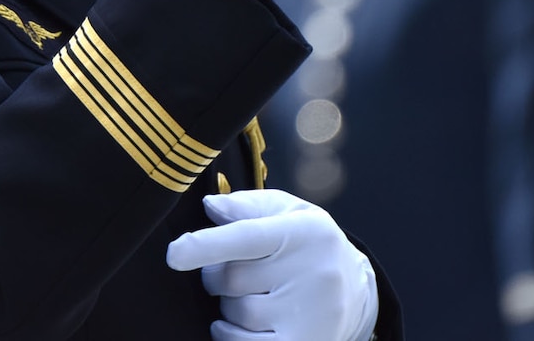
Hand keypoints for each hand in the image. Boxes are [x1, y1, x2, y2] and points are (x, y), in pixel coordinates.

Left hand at [166, 189, 379, 340]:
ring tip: (252, 295)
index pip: (247, 236)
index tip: (175, 254)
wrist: (358, 291)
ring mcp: (309, 314)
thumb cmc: (310, 244)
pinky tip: (240, 325)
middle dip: (218, 276)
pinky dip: (230, 335)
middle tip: (234, 271)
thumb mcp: (289, 211)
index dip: (206, 245)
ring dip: (229, 306)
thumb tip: (210, 207)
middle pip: (232, 278)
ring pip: (237, 313)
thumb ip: (247, 206)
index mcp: (302, 231)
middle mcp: (311, 272)